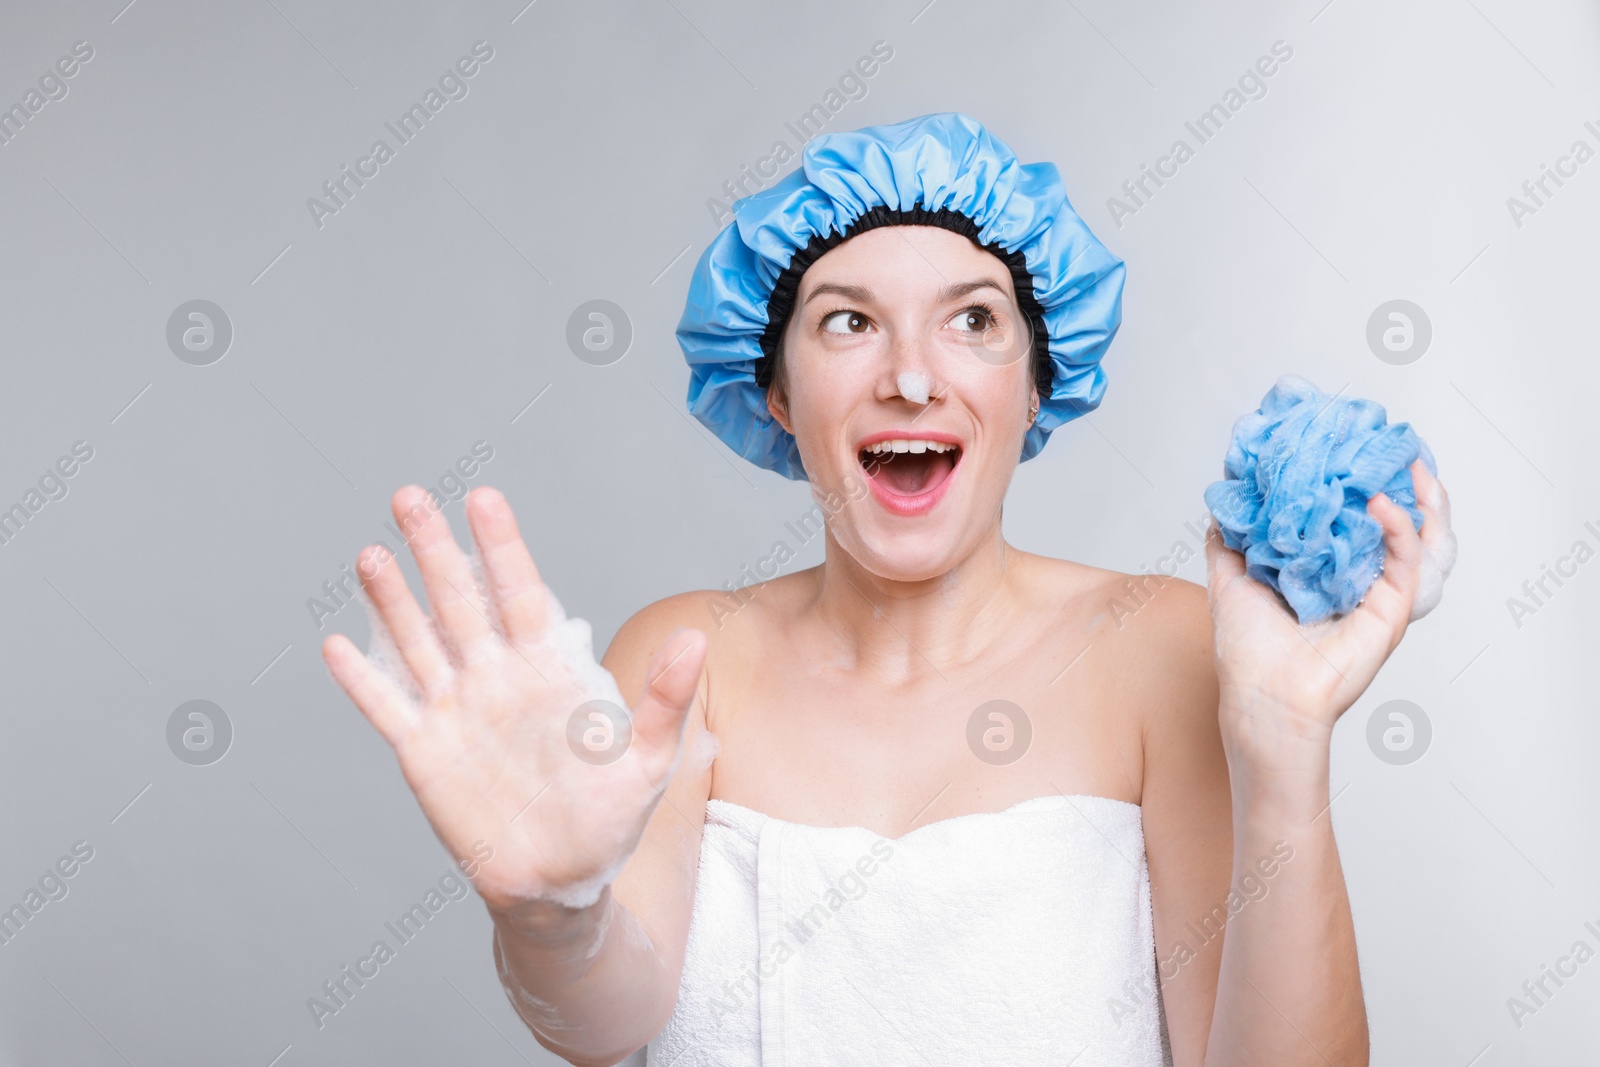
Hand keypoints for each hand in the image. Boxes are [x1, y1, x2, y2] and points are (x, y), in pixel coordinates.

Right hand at [320, 486, 706, 916]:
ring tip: (371, 553)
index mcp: (548, 669)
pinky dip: (360, 680)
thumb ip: (665, 698)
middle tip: (411, 497)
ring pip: (418, 641)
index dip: (502, 547)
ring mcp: (456, 711)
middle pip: (460, 601)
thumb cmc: (608, 819)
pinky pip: (386, 708)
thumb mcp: (649, 760)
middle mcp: (496, 678)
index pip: (521, 593)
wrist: (561, 881)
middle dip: (435, 550)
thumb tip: (696, 640)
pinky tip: (335, 643)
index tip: (484, 499)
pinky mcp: (424, 752)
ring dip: (392, 599)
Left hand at [1203, 459, 1452, 762]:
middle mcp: (1359, 581)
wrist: (1261, 698)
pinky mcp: (1391, 611)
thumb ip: (1229, 543)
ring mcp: (1378, 595)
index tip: (1354, 444)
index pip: (1357, 518)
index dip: (1362, 482)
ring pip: (1418, 537)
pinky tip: (1381, 501)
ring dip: (1422, 497)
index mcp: (1329, 572)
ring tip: (1410, 461)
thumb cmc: (1247, 651)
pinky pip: (1406, 561)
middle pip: (1398, 523)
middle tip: (1395, 445)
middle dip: (1404, 482)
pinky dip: (1399, 528)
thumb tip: (1224, 502)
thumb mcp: (1230, 581)